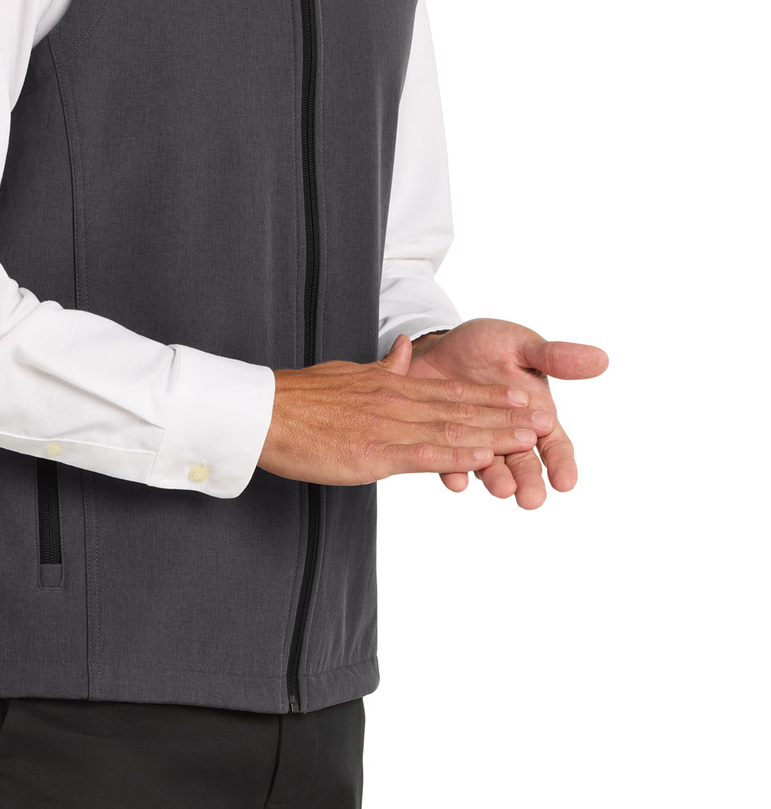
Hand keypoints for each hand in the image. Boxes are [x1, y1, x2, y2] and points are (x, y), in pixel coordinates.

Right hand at [259, 333, 544, 485]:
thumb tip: (404, 350)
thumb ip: (382, 367)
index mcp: (391, 384)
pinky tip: (483, 458)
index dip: (491, 394)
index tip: (523, 396)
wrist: (264, 411)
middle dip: (505, 415)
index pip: (451, 389)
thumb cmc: (299, 399)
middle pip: (461, 408)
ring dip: (493, 434)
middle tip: (543, 419)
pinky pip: (424, 452)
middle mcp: (397, 400)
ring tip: (529, 437)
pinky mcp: (375, 451)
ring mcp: (388, 425)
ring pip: (452, 428)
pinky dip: (457, 454)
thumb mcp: (347, 372)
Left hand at [407, 319, 607, 508]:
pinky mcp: (444, 443)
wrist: (438, 345)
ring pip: (490, 468)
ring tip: (502, 490)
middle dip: (529, 483)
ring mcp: (477, 442)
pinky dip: (452, 471)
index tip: (566, 483)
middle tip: (531, 500)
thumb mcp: (521, 345)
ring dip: (496, 480)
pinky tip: (455, 480)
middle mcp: (508, 436)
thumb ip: (554, 357)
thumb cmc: (487, 345)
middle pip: (524, 465)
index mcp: (535, 416)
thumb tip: (601, 359)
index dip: (562, 464)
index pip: (555, 446)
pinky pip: (448, 461)